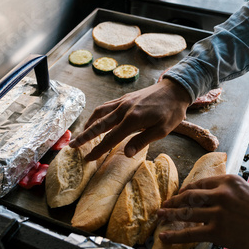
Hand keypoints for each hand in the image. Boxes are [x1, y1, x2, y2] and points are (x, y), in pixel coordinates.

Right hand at [69, 78, 191, 160]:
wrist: (175, 89)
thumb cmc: (172, 112)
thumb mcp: (162, 130)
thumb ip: (142, 141)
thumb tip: (126, 154)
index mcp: (133, 119)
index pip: (111, 138)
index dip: (98, 150)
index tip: (88, 159)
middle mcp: (124, 109)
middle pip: (99, 124)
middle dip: (85, 136)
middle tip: (72, 146)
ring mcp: (123, 102)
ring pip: (100, 113)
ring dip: (88, 124)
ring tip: (81, 134)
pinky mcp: (125, 98)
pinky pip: (106, 106)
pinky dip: (97, 114)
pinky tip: (95, 119)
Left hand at [156, 174, 248, 248]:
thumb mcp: (245, 190)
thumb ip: (227, 190)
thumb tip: (209, 194)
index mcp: (227, 181)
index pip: (199, 183)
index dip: (186, 190)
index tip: (179, 194)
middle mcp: (220, 194)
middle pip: (189, 196)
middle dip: (174, 201)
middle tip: (164, 204)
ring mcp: (218, 213)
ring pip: (186, 213)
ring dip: (169, 214)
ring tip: (159, 216)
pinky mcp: (217, 231)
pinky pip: (190, 233)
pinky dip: (174, 235)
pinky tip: (164, 235)